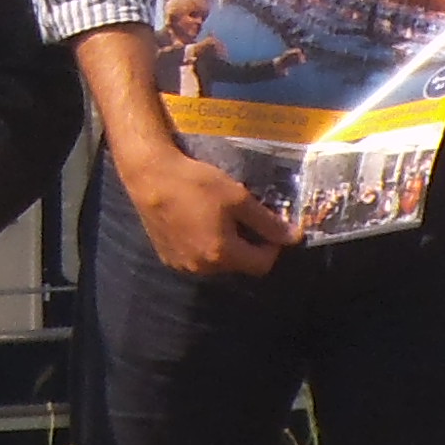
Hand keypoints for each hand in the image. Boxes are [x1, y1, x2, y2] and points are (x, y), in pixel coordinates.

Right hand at [123, 147, 289, 278]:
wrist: (150, 177)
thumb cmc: (196, 184)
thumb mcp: (238, 198)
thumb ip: (267, 222)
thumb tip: (294, 237)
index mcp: (222, 254)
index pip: (262, 265)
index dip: (272, 246)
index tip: (269, 225)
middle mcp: (202, 267)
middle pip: (238, 265)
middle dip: (247, 245)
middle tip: (242, 218)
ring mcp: (181, 264)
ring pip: (216, 263)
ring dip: (224, 247)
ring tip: (217, 219)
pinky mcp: (166, 257)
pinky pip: (195, 258)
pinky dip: (202, 246)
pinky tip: (196, 223)